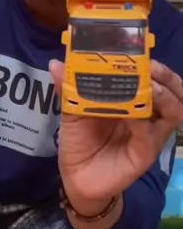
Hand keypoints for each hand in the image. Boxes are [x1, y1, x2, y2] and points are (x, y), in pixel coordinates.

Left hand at [50, 59, 182, 211]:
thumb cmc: (79, 141)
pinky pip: (151, 135)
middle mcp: (147, 115)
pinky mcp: (144, 154)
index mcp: (132, 100)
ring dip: (163, 95)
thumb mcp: (72, 111)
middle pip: (173, 92)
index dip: (153, 64)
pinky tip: (132, 114)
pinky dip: (143, 122)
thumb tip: (56, 62)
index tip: (142, 51)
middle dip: (166, 76)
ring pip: (172, 111)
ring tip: (149, 86)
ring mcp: (149, 134)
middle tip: (152, 66)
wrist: (76, 178)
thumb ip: (69, 88)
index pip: (154, 77)